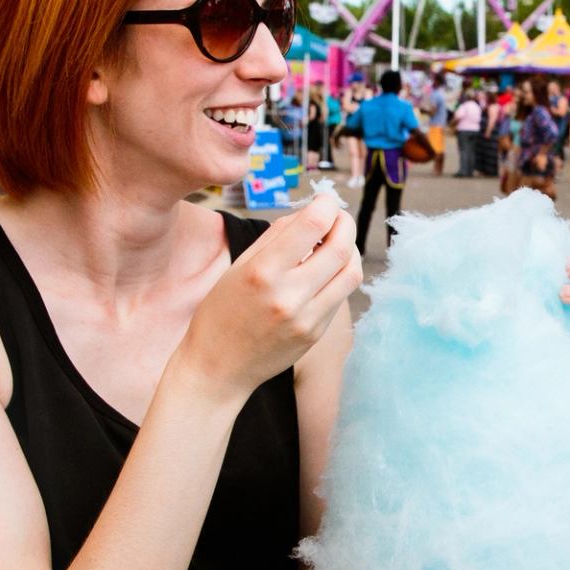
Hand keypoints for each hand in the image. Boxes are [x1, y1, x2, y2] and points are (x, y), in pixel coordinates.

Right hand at [175, 196, 361, 400]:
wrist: (218, 369)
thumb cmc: (221, 313)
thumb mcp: (237, 267)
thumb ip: (275, 238)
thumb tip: (308, 213)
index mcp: (262, 272)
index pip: (312, 226)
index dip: (326, 205)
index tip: (325, 200)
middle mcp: (289, 296)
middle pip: (341, 248)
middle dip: (345, 224)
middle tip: (338, 217)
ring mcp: (307, 319)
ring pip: (351, 273)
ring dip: (350, 250)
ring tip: (336, 243)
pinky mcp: (316, 334)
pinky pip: (341, 296)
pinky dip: (339, 275)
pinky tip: (325, 271)